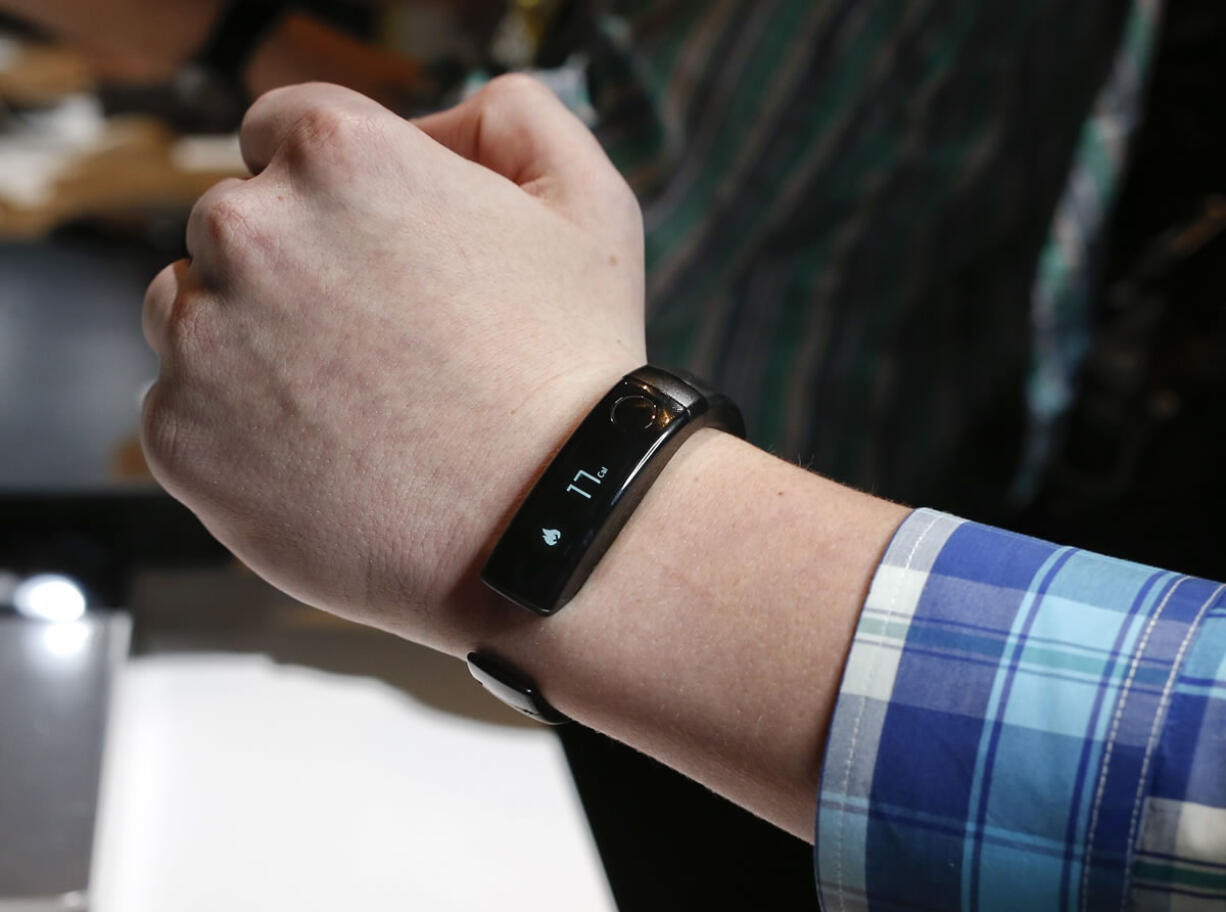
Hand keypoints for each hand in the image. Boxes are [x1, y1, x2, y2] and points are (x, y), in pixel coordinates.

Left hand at [141, 77, 645, 653]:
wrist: (549, 524)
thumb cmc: (573, 369)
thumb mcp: (589, 201)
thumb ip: (515, 116)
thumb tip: (436, 124)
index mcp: (337, 154)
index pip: (281, 131)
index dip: (335, 191)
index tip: (374, 249)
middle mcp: (249, 230)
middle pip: (232, 225)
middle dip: (291, 267)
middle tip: (377, 341)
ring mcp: (202, 338)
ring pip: (191, 313)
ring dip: (249, 341)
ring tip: (351, 404)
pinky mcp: (178, 437)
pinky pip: (184, 411)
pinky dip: (237, 431)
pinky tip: (325, 458)